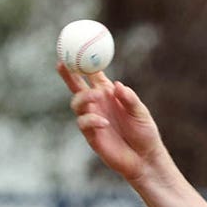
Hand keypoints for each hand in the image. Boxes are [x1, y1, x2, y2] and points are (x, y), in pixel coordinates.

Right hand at [58, 63, 165, 183]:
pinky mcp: (91, 135)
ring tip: (96, 96)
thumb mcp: (141, 113)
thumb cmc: (145, 133)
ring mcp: (92, 119)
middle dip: (68, 73)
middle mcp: (98, 105)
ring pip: (77, 103)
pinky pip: (84, 123)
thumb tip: (118, 86)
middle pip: (77, 86)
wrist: (145, 158)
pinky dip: (92, 120)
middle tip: (61, 62)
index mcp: (109, 94)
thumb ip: (130, 99)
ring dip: (84, 97)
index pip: (93, 75)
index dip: (85, 62)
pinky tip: (104, 123)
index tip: (77, 48)